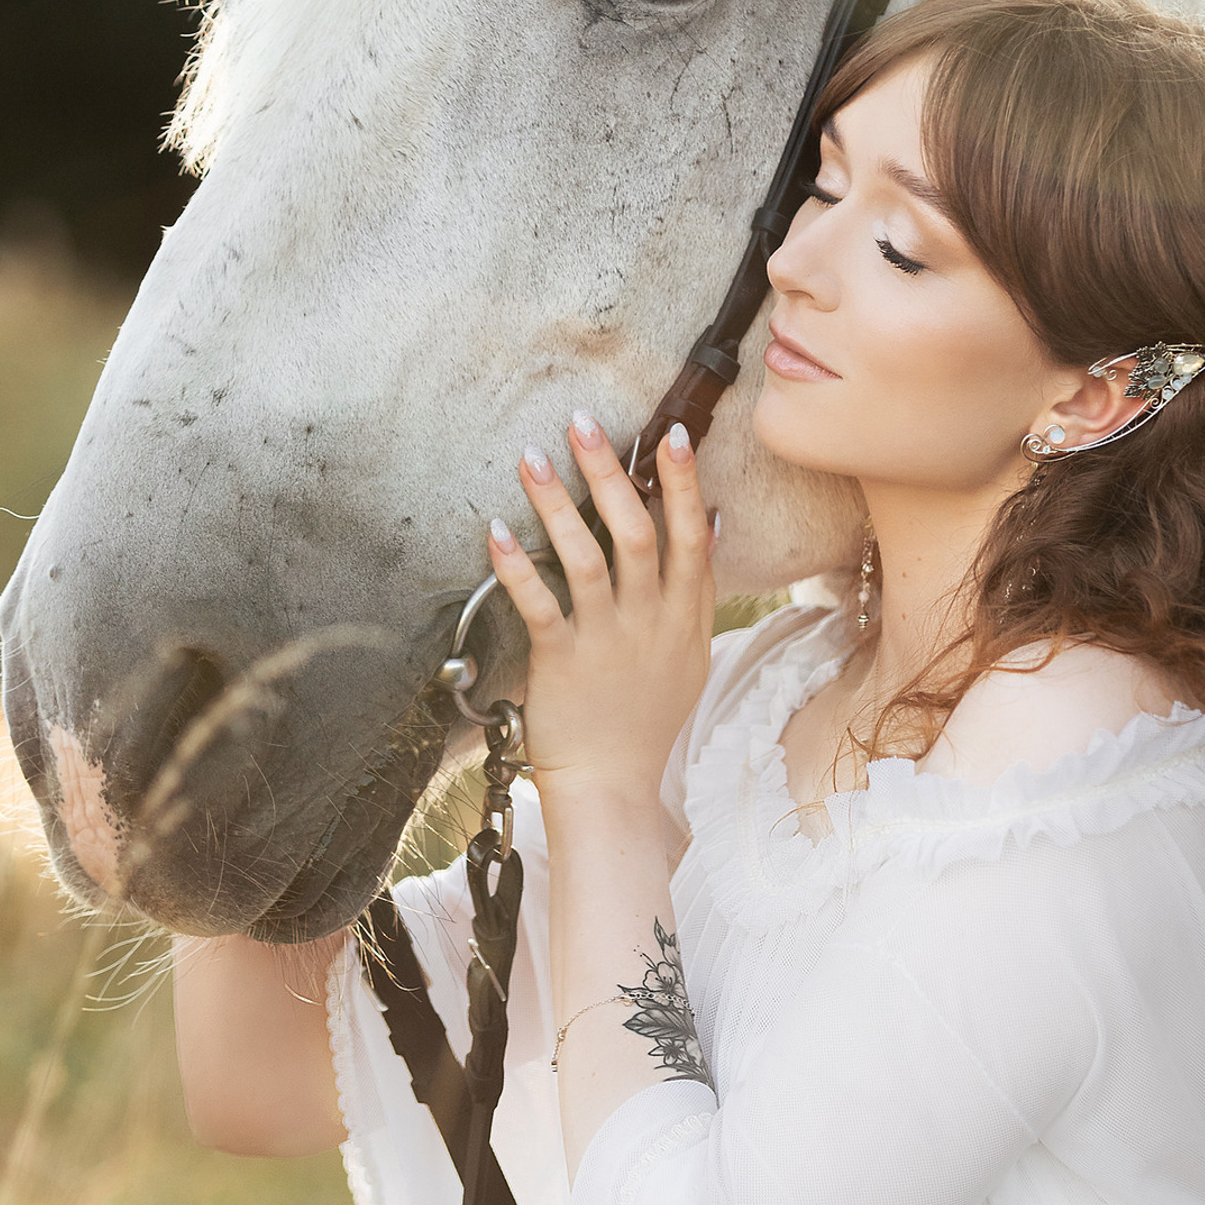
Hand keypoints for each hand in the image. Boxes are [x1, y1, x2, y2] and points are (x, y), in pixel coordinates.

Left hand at [487, 413, 715, 799]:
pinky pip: (539, 605)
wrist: (613, 783)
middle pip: (635, 532)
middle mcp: (649, 619)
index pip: (689, 536)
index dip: (681, 483)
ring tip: (532, 458)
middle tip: (582, 422)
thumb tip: (708, 523)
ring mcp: (606, 639)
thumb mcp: (691, 650)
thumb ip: (698, 588)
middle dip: (610, 472)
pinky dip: (518, 567)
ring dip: (557, 504)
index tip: (672, 434)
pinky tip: (496, 531)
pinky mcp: (562, 660)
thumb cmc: (649, 714)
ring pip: (586, 558)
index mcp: (684, 614)